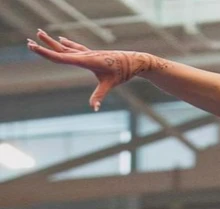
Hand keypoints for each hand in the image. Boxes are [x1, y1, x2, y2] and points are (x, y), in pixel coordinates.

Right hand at [26, 29, 157, 111]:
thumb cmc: (123, 72)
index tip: (33, 47)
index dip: (46, 53)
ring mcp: (89, 53)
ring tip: (39, 32)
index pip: (61, 57)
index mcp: (86, 60)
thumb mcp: (110, 84)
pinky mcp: (93, 53)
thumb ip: (99, 95)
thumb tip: (94, 108)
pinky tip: (61, 39)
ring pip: (67, 46)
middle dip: (45, 45)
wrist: (134, 61)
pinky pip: (76, 47)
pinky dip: (67, 43)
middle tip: (29, 40)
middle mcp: (85, 55)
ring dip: (52, 41)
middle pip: (61, 49)